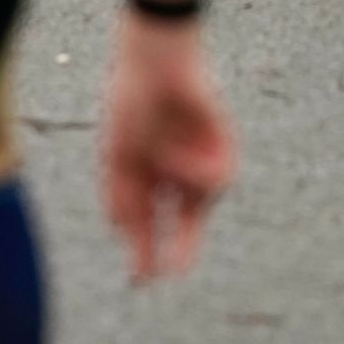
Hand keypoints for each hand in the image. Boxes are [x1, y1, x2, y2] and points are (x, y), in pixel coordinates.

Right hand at [102, 16, 235, 282]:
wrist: (157, 63)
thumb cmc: (132, 106)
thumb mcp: (119, 159)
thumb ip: (122, 200)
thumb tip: (127, 236)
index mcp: (148, 175)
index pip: (151, 222)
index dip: (146, 251)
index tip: (143, 280)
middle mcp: (176, 172)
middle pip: (185, 220)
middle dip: (180, 247)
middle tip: (172, 274)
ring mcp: (200, 159)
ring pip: (200, 200)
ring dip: (181, 186)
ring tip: (164, 155)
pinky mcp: (223, 146)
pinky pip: (218, 178)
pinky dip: (196, 173)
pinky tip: (181, 152)